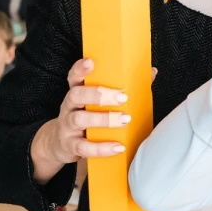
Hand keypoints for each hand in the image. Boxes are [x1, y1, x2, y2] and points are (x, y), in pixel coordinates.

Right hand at [30, 58, 133, 180]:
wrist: (61, 144)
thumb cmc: (87, 117)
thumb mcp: (97, 103)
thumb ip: (122, 88)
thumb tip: (150, 72)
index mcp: (77, 92)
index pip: (74, 77)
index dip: (80, 69)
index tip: (90, 63)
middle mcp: (69, 106)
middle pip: (76, 95)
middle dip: (98, 95)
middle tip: (122, 97)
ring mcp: (67, 126)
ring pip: (79, 119)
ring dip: (104, 119)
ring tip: (125, 120)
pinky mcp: (70, 145)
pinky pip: (83, 146)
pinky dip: (101, 148)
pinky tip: (118, 147)